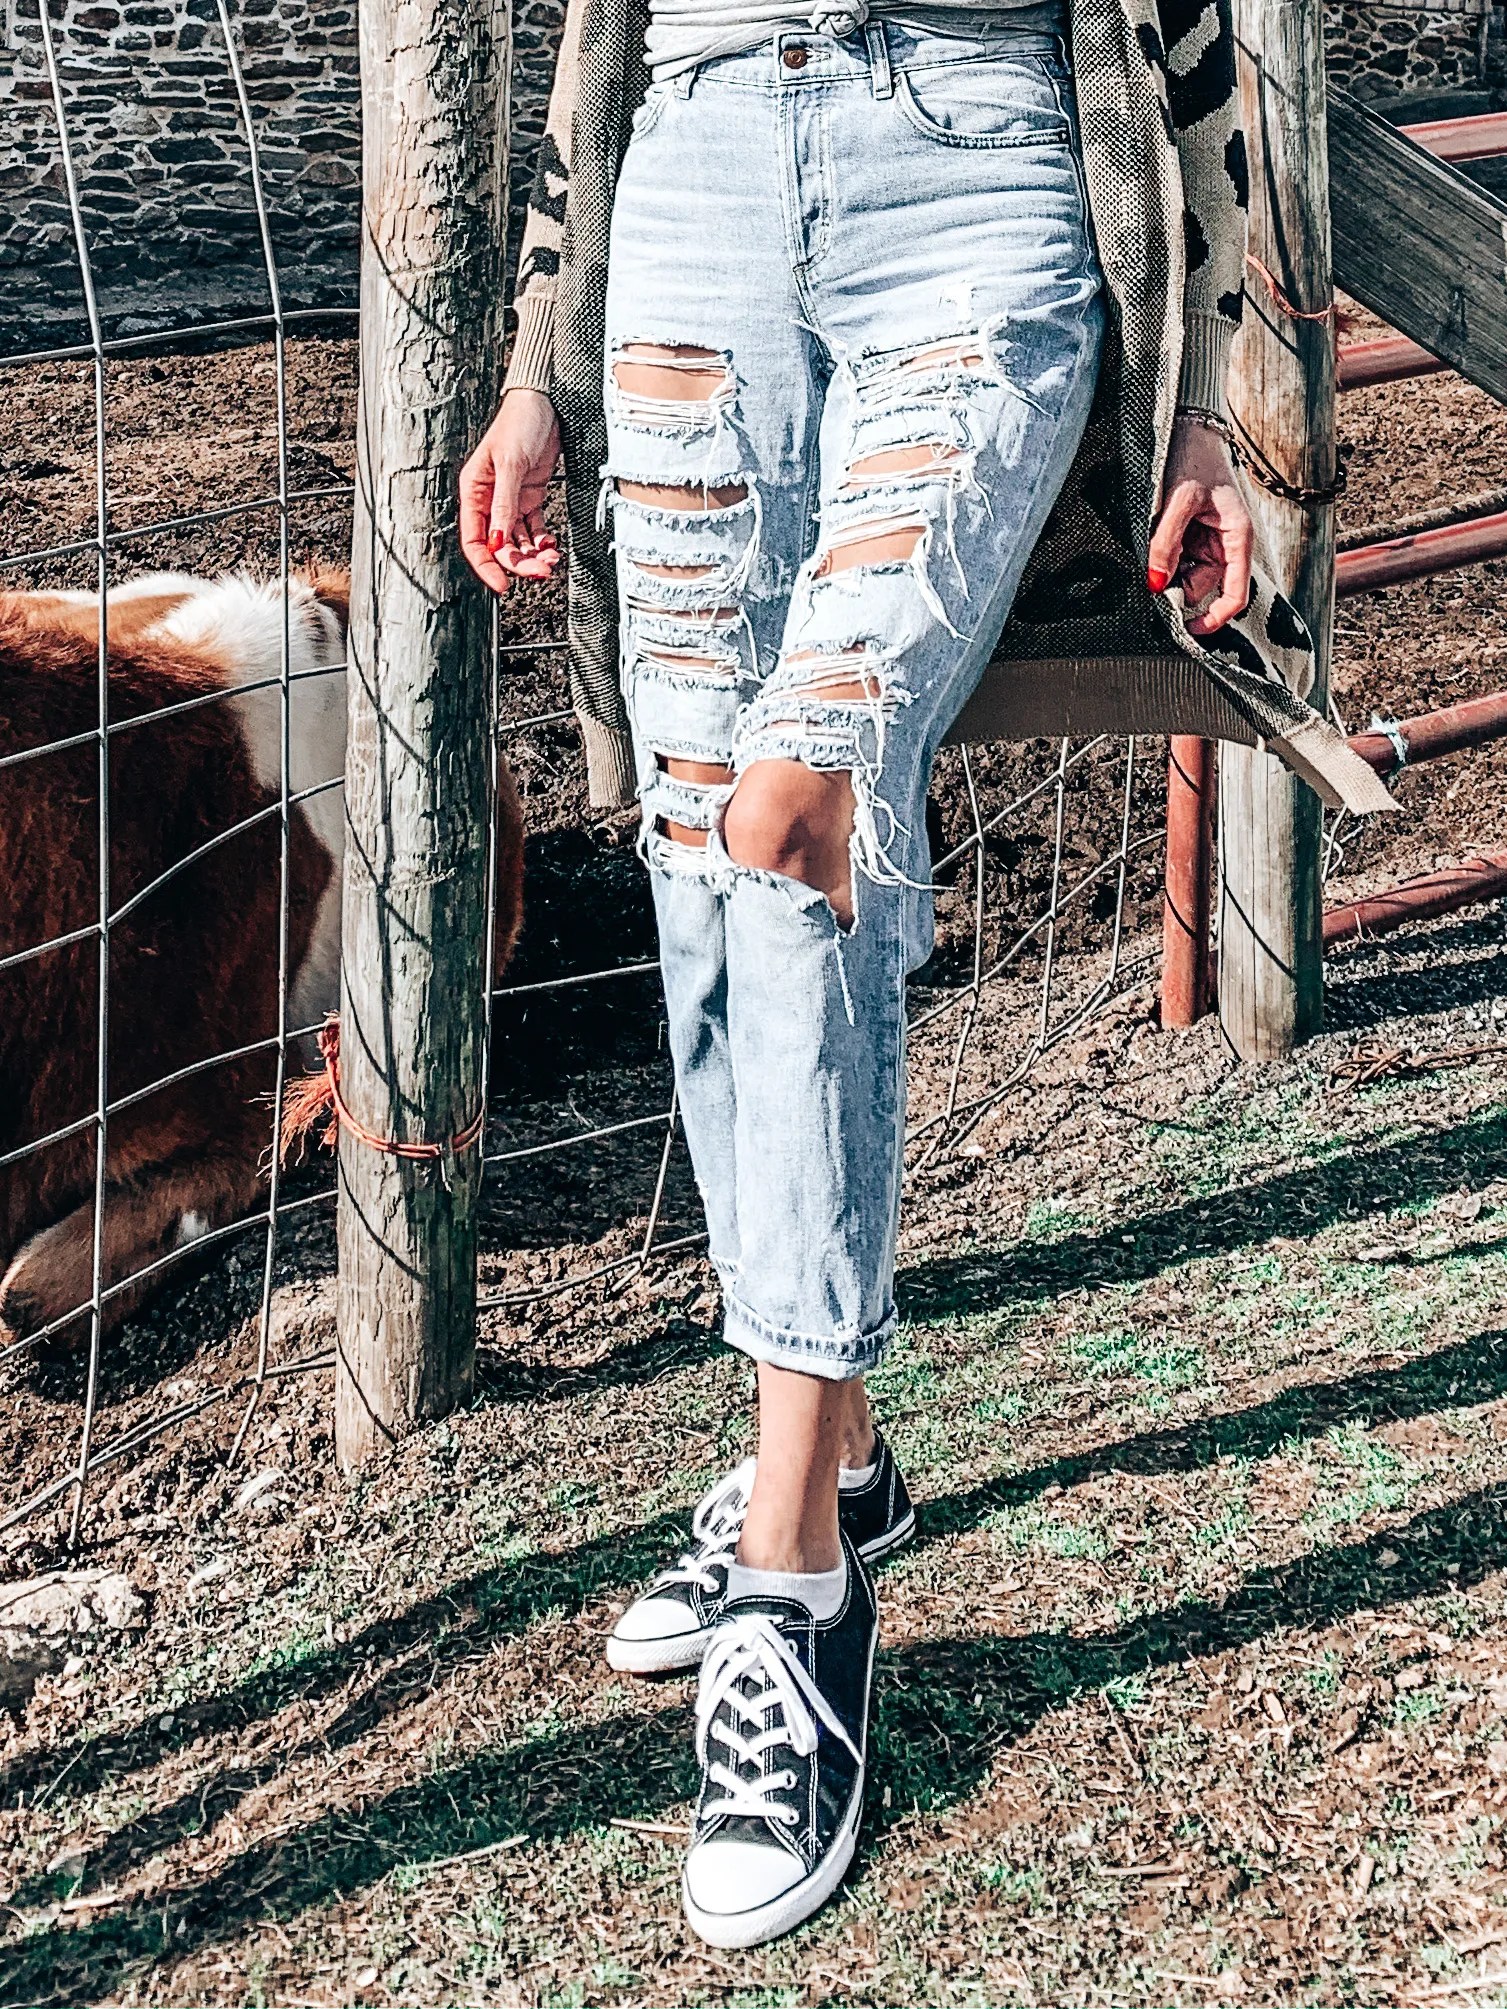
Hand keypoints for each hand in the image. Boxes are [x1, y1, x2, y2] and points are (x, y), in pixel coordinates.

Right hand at [459, 389, 562, 594]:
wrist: (548, 402)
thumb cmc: (520, 421)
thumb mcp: (511, 464)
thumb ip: (505, 504)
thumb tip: (499, 540)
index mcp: (474, 491)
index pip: (474, 540)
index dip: (487, 565)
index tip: (503, 585)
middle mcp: (489, 500)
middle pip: (500, 545)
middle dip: (519, 563)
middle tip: (541, 572)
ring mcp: (511, 500)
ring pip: (519, 541)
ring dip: (534, 555)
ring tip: (551, 560)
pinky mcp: (531, 497)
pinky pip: (534, 529)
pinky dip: (543, 541)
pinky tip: (552, 546)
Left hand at [1147, 417, 1252, 635]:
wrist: (1189, 429)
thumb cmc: (1194, 458)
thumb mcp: (1178, 501)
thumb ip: (1166, 543)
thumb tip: (1155, 582)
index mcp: (1238, 537)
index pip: (1235, 593)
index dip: (1215, 617)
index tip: (1190, 629)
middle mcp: (1228, 543)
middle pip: (1203, 586)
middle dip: (1177, 585)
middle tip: (1153, 569)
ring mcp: (1211, 540)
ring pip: (1187, 573)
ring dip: (1168, 566)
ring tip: (1160, 532)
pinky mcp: (1195, 535)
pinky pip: (1178, 557)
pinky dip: (1165, 555)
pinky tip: (1159, 532)